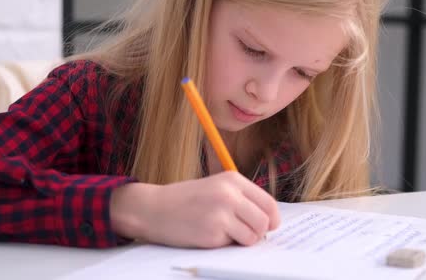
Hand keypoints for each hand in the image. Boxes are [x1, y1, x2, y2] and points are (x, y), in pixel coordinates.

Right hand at [110, 171, 279, 247]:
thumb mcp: (216, 188)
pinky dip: (225, 245)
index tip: (268, 226)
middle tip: (244, 234)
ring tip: (225, 234)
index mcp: (233, 179)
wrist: (153, 208)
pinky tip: (209, 235)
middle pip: (265, 221)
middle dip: (259, 232)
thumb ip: (241, 199)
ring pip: (254, 236)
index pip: (268, 202)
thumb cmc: (186, 201)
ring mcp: (222, 212)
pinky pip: (233, 245)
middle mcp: (230, 194)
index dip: (272, 218)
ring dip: (243, 240)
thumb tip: (269, 221)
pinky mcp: (212, 231)